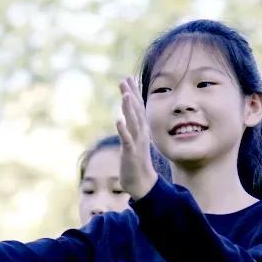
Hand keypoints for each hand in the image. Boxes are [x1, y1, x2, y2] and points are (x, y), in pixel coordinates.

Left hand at [115, 79, 158, 199]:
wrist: (142, 183)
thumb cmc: (136, 162)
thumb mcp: (134, 142)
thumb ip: (131, 129)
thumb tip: (126, 118)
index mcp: (141, 130)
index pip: (138, 108)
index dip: (133, 92)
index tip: (128, 77)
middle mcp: (141, 133)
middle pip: (136, 111)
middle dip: (131, 95)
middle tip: (124, 79)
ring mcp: (136, 143)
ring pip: (133, 123)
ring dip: (129, 109)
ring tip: (125, 95)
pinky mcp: (131, 153)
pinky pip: (127, 140)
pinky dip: (123, 130)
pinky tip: (118, 121)